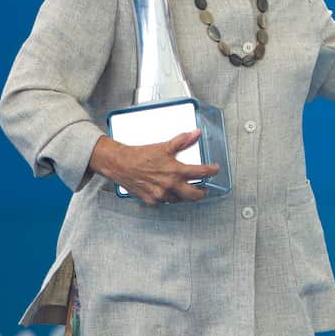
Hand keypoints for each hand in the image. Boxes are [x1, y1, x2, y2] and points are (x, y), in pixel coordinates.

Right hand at [91, 130, 219, 205]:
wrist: (120, 164)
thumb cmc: (140, 155)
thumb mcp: (164, 146)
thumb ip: (182, 141)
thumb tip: (195, 134)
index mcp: (176, 171)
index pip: (201, 173)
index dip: (211, 171)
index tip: (215, 170)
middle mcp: (170, 184)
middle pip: (194, 195)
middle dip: (202, 193)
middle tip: (205, 190)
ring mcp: (160, 194)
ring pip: (179, 200)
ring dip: (185, 196)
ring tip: (188, 192)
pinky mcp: (151, 200)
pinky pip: (165, 201)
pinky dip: (170, 198)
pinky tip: (171, 194)